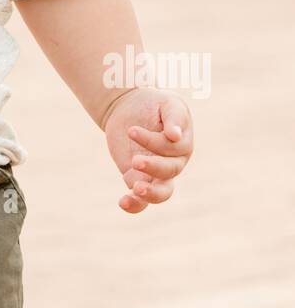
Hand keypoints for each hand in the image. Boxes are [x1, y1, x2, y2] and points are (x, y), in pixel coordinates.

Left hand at [102, 87, 193, 213]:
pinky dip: (135, 205)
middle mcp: (173, 162)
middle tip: (135, 160)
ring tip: (135, 188)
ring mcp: (156, 174)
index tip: (132, 130)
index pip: (172, 149)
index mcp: (183, 144)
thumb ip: (175, 117)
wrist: (130, 109)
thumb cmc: (155, 104)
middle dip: (153, 166)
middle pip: (169, 172)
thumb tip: (175, 136)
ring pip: (162, 193)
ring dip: (150, 194)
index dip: (153, 142)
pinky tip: (123, 202)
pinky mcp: (139, 179)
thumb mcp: (168, 103)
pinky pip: (142, 200)